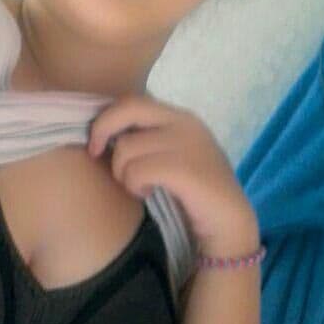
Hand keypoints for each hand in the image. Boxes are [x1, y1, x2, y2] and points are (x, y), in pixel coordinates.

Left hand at [88, 91, 259, 255]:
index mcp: (180, 117)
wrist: (228, 222)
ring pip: (126, 147)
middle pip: (127, 108)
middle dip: (101, 130)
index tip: (95, 145)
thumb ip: (148, 140)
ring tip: (138, 186)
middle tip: (95, 155)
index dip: (105, 119)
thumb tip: (104, 136)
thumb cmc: (193, 193)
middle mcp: (185, 122)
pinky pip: (137, 170)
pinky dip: (134, 185)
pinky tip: (146, 193)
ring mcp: (187, 143)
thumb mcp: (172, 156)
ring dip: (122, 173)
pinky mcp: (185, 168)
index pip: (132, 101)